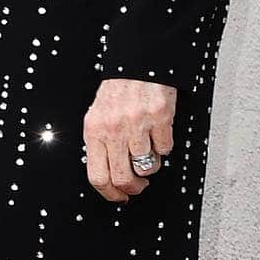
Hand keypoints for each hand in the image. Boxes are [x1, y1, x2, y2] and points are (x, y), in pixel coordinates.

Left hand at [83, 78, 175, 202]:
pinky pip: (165, 149)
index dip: (110, 194)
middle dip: (134, 188)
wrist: (137, 62)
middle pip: (123, 179)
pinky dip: (164, 145)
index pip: (97, 177)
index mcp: (94, 129)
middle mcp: (113, 127)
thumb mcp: (98, 115)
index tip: (120, 197)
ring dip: (150, 163)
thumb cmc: (118, 90)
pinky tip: (157, 131)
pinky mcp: (159, 118)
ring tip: (147, 147)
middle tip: (139, 184)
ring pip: (147, 167)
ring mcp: (137, 123)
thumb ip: (100, 143)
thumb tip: (106, 178)